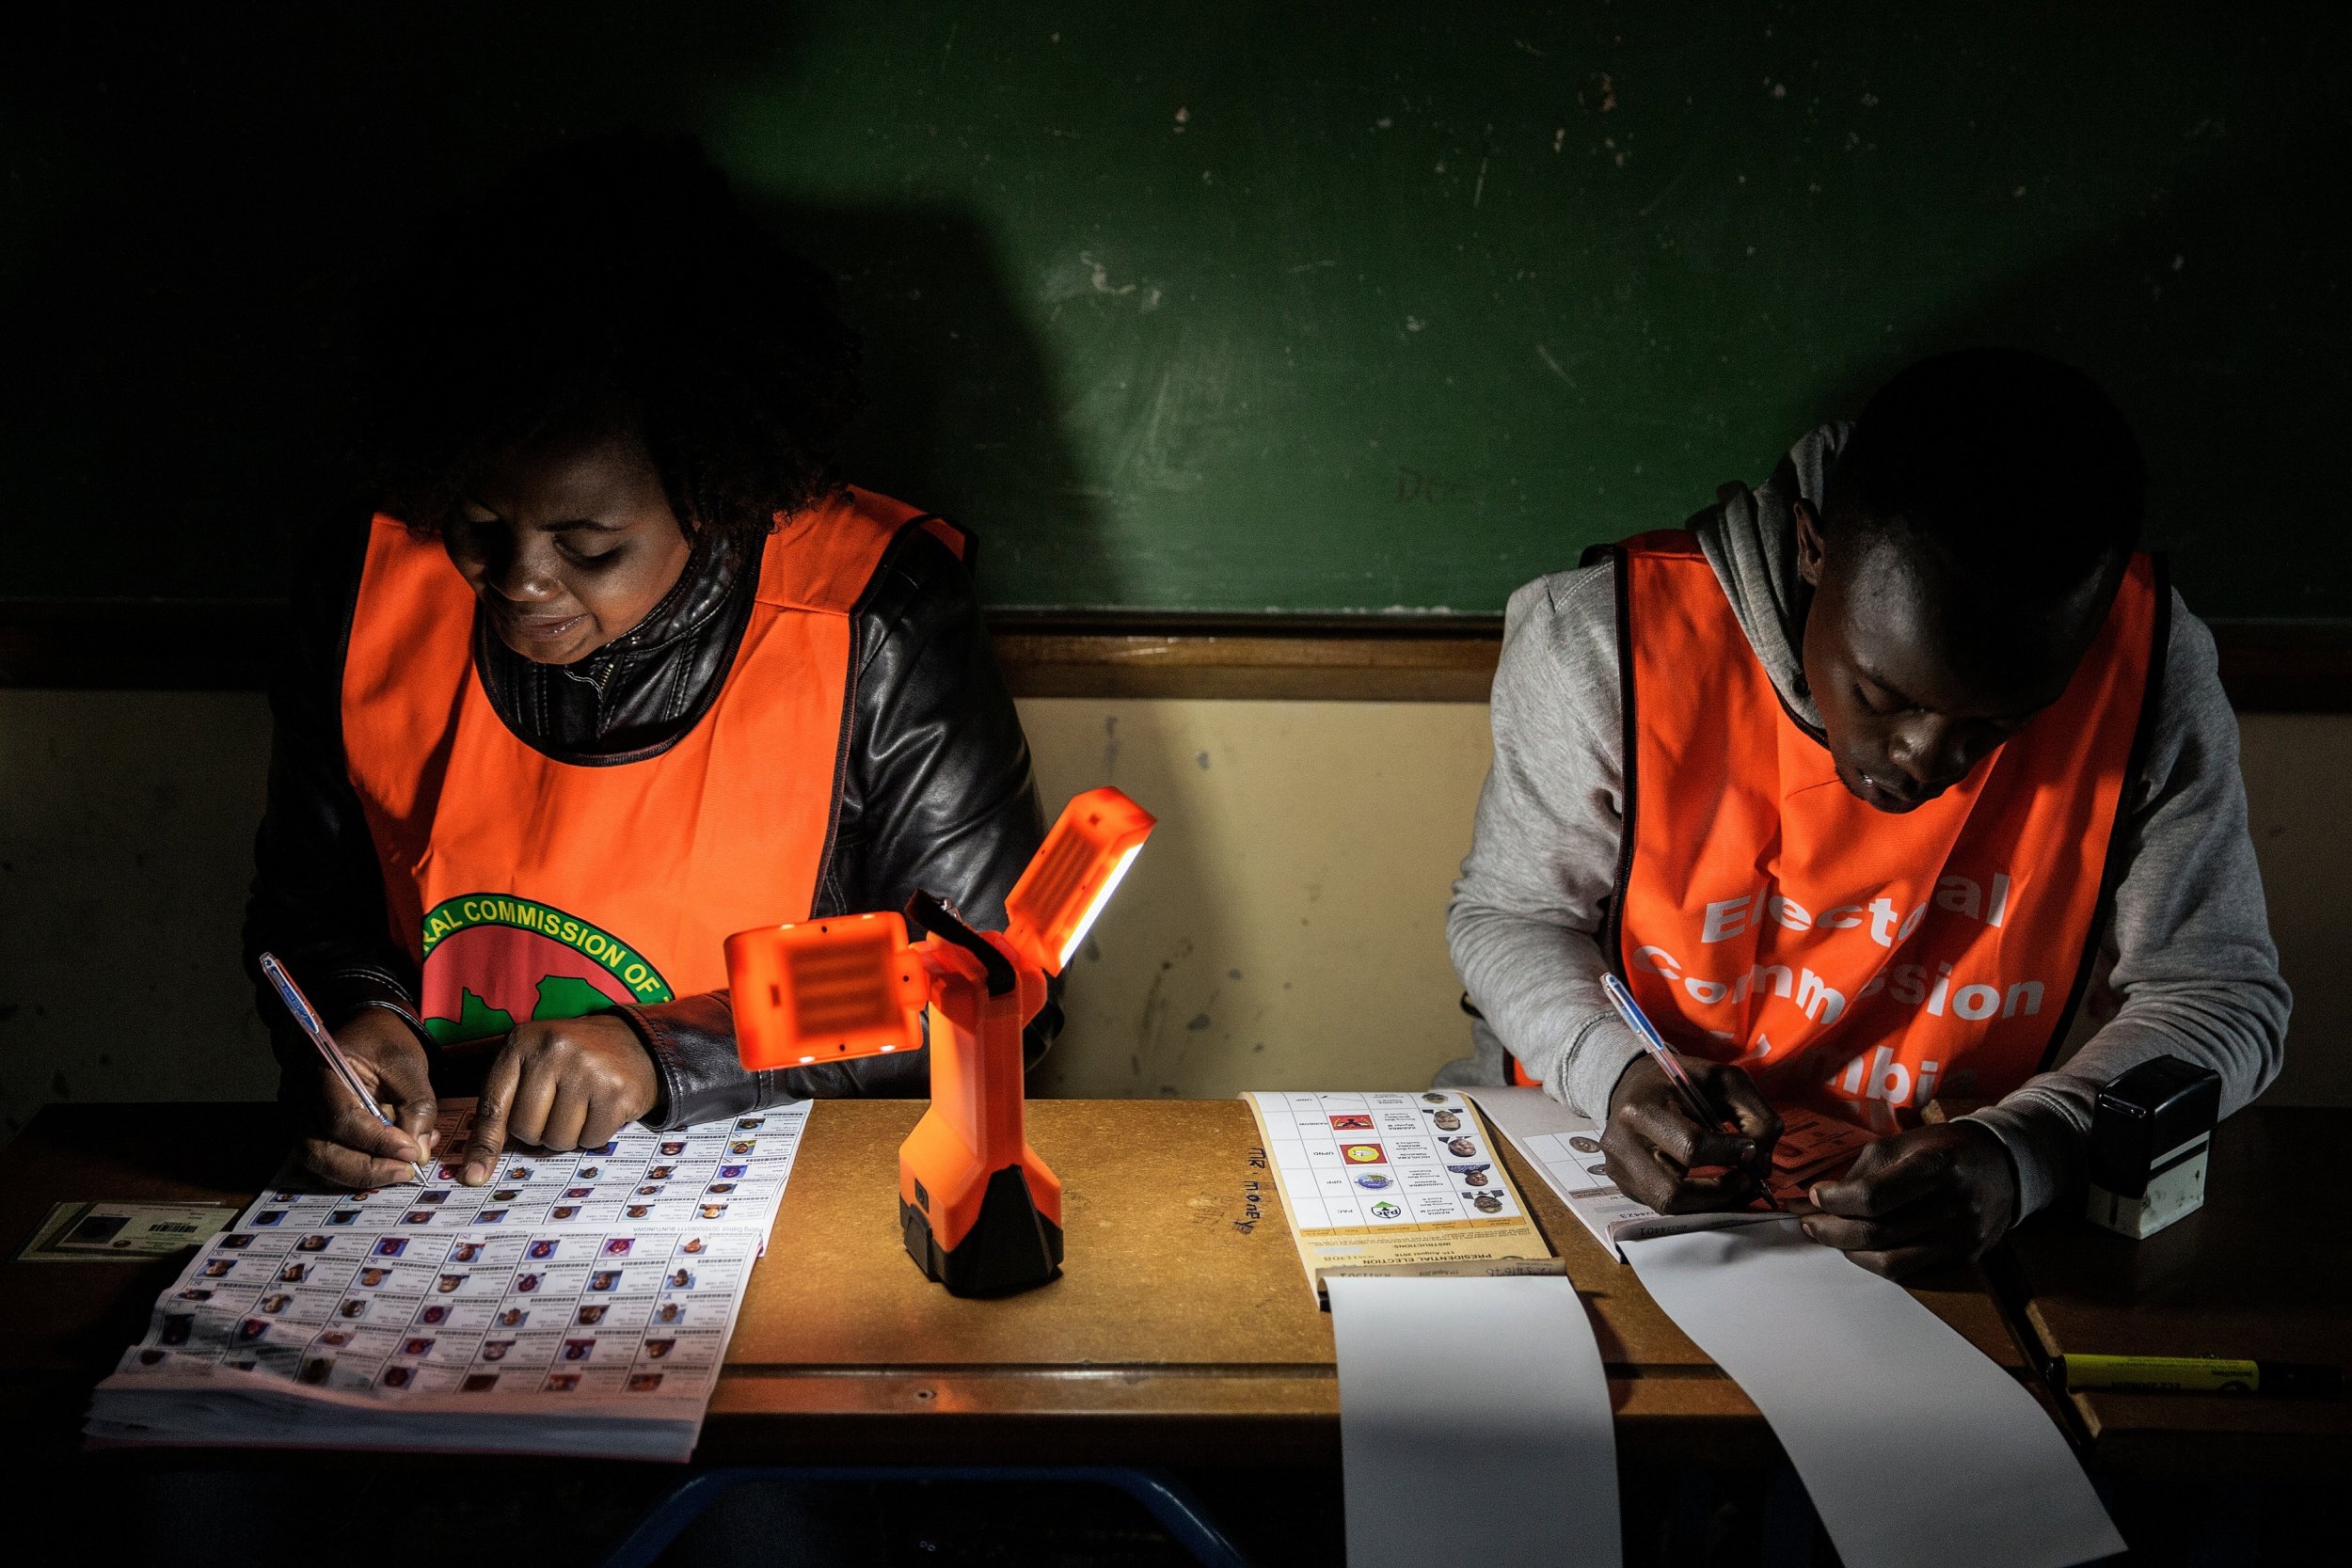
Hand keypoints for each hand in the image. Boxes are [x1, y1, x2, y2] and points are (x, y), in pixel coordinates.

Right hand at [299, 1007, 436, 1187]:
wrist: (360, 1028)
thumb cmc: (383, 1041)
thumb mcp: (408, 1064)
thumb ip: (417, 1106)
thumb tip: (419, 1152)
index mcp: (323, 1071)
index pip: (342, 1119)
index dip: (378, 1141)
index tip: (411, 1153)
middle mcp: (299, 1098)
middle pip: (319, 1150)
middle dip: (365, 1169)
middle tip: (405, 1172)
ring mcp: (297, 1116)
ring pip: (318, 1162)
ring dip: (359, 1174)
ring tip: (399, 1171)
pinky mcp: (307, 1129)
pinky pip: (324, 1159)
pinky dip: (353, 1168)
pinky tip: (385, 1162)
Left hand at [458, 1014, 659, 1183]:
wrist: (636, 1042)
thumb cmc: (573, 1061)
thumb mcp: (532, 1063)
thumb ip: (503, 1103)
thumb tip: (476, 1167)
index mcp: (523, 1041)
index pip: (494, 1104)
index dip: (485, 1143)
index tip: (474, 1175)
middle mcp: (554, 1050)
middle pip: (526, 1129)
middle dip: (539, 1132)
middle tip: (557, 1110)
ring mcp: (588, 1070)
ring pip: (558, 1139)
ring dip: (568, 1135)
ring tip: (581, 1108)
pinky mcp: (616, 1092)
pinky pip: (591, 1140)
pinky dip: (594, 1135)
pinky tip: (601, 1110)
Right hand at [1601, 1051, 1781, 1213]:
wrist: (1635, 1084)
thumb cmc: (1683, 1081)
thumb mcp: (1725, 1081)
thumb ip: (1756, 1116)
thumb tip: (1761, 1165)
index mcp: (1641, 1108)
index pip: (1691, 1147)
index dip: (1729, 1153)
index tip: (1750, 1149)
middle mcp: (1621, 1144)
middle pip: (1674, 1193)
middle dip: (1720, 1194)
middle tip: (1746, 1182)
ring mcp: (1619, 1170)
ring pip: (1670, 1207)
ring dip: (1711, 1203)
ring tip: (1735, 1187)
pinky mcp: (1625, 1185)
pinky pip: (1665, 1206)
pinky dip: (1696, 1202)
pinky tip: (1712, 1185)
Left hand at [1799, 1121, 2018, 1279]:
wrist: (2005, 1165)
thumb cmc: (1946, 1148)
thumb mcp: (1904, 1143)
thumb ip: (1863, 1170)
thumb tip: (1819, 1197)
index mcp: (1937, 1167)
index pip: (1874, 1196)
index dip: (1836, 1200)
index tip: (1814, 1195)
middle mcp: (1954, 1207)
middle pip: (1877, 1233)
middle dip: (1832, 1230)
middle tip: (1809, 1222)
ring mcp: (1961, 1237)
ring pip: (1890, 1261)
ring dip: (1848, 1251)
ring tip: (1828, 1235)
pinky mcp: (1963, 1256)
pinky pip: (1909, 1269)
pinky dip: (1875, 1260)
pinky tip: (1859, 1247)